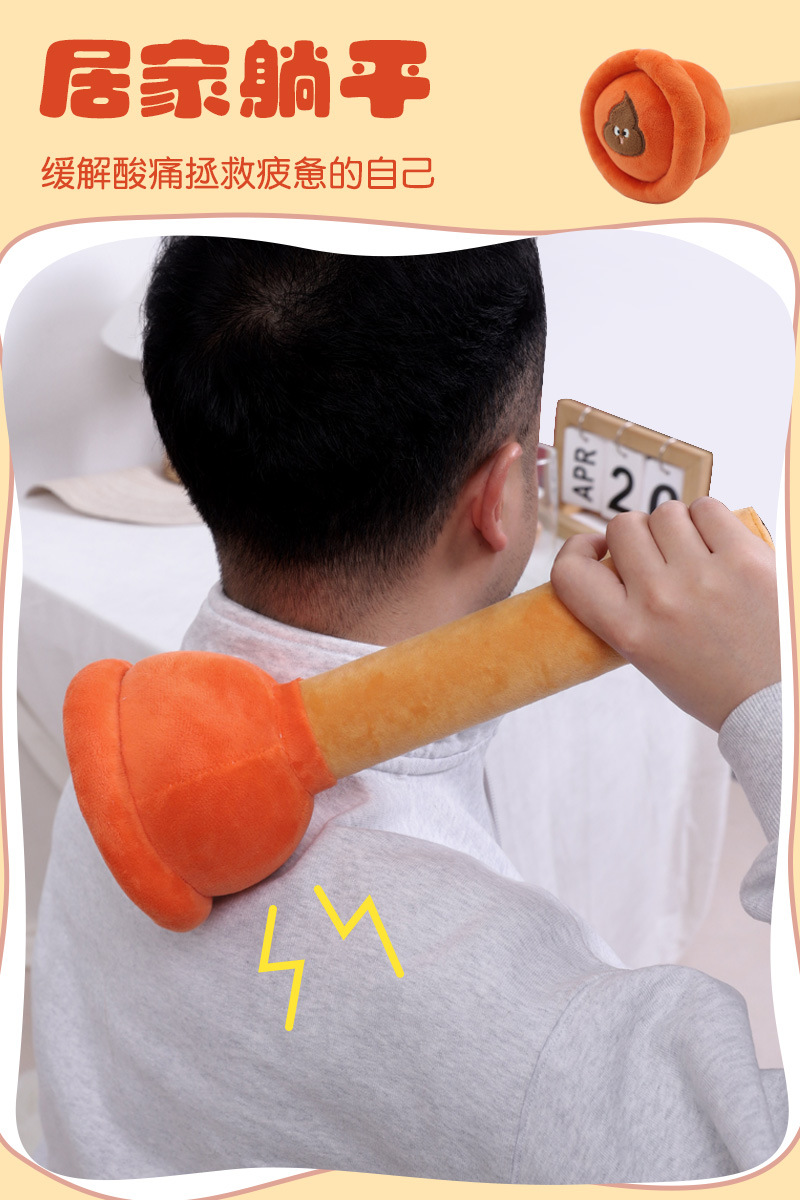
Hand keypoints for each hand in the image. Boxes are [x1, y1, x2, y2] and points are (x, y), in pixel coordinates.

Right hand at [550, 498, 780, 730]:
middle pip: (623, 527)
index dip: (577, 548)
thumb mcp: (650, 659)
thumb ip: (625, 611)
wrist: (777, 700)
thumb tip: (618, 557)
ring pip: (665, 512)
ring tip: (696, 553)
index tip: (596, 551)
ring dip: (677, 527)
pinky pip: (708, 508)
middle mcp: (659, 601)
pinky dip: (710, 521)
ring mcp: (703, 576)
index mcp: (630, 632)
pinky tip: (720, 546)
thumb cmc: (715, 683)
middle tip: (661, 557)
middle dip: (639, 536)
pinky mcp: (745, 558)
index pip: (570, 572)